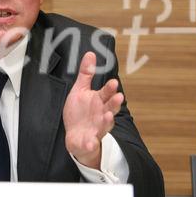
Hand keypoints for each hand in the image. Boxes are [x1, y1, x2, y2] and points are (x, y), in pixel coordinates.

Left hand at [63, 52, 123, 168]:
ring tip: (108, 116)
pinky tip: (91, 142)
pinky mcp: (89, 141)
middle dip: (114, 103)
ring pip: (105, 125)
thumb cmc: (80, 112)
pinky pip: (91, 143)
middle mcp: (101, 114)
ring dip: (107, 121)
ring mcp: (97, 128)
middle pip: (110, 108)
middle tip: (119, 97)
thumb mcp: (80, 90)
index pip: (106, 93)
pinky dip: (91, 143)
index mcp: (99, 101)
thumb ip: (86, 74)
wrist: (76, 136)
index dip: (110, 89)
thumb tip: (90, 53)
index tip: (113, 82)